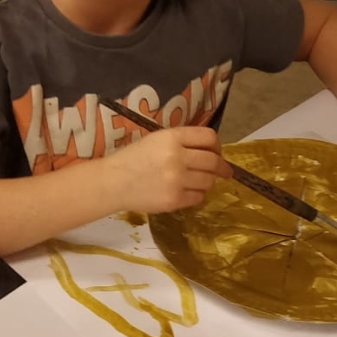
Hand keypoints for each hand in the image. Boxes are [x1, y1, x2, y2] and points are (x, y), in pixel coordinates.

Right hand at [110, 125, 230, 214]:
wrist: (113, 182)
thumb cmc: (133, 159)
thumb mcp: (156, 140)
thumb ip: (182, 142)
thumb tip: (211, 152)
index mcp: (172, 137)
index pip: (209, 137)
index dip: (217, 146)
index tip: (217, 153)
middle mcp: (177, 156)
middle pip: (213, 161)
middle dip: (221, 167)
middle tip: (224, 172)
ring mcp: (177, 180)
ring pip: (208, 181)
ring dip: (207, 182)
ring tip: (197, 182)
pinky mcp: (174, 199)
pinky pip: (198, 197)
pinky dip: (196, 195)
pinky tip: (185, 192)